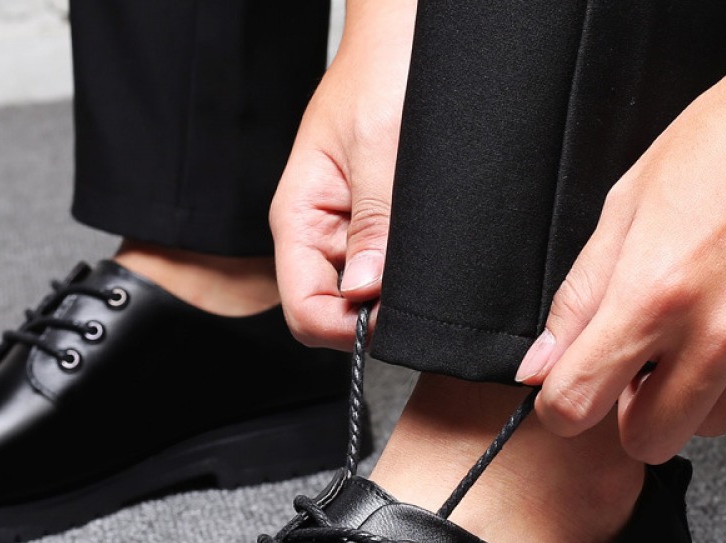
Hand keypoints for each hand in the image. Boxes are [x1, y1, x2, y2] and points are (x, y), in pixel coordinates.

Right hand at [269, 0, 416, 350]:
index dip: (345, 328)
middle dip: (372, 315)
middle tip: (416, 294)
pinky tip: (427, 251)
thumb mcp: (380, 147)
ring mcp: (347, 234)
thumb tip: (367, 291)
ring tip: (425, 263)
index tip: (389, 320)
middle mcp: (318, 235)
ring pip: (363, 297)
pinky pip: (387, 270)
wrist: (406, 31)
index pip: (304, 311)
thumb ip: (374, 223)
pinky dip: (408, 272)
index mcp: (298, 219)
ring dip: (394, 292)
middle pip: (332, 313)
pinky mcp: (375, 226)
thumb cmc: (381, 69)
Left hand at [518, 63, 725, 463]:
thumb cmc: (724, 147)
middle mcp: (716, 332)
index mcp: (653, 295)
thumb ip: (578, 301)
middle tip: (634, 367)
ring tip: (692, 334)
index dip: (560, 404)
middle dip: (629, 414)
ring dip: (687, 396)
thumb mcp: (627, 210)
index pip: (576, 404)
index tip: (566, 388)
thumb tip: (540, 367)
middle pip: (647, 441)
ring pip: (706, 425)